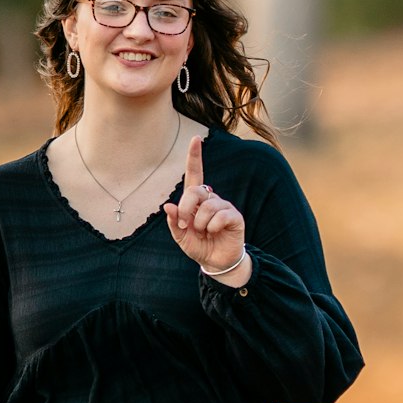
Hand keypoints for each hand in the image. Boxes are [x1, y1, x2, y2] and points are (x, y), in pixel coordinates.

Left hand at [163, 136, 245, 272]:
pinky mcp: (235, 216)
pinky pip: (221, 215)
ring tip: (204, 233)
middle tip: (186, 226)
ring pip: (208, 206)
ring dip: (201, 224)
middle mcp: (210, 199)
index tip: (195, 139)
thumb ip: (174, 222)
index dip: (195, 157)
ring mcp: (224, 206)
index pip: (195, 174)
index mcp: (196, 201)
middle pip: (195, 192)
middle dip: (186, 210)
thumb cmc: (198, 246)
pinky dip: (213, 227)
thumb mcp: (181, 237)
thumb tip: (168, 205)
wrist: (215, 262)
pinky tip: (215, 233)